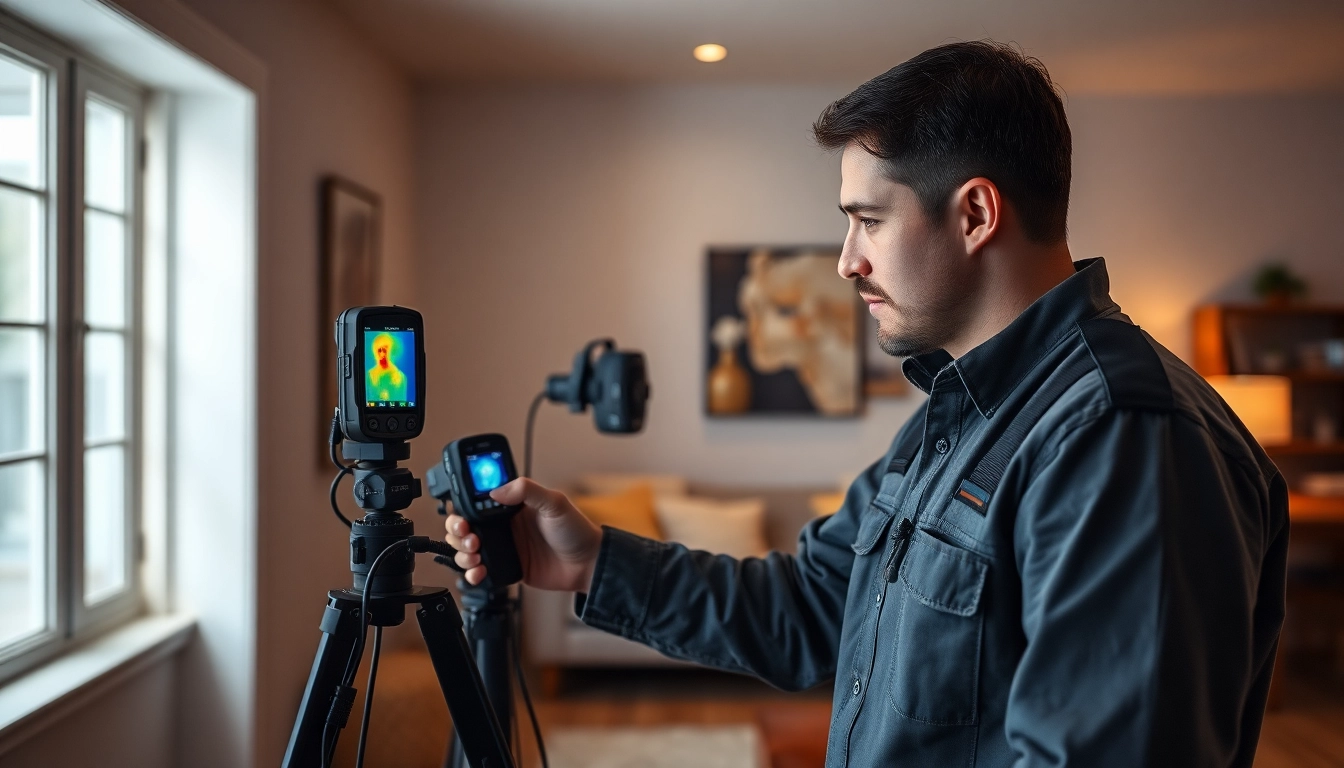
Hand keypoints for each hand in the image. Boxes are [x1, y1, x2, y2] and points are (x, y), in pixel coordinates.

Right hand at [443, 478, 602, 591]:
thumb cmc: (577, 531)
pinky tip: (478, 571)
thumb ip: (526, 491)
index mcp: (512, 505)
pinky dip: (472, 573)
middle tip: (467, 535)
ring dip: (461, 552)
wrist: (588, 565)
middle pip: (466, 525)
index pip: (477, 501)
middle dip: (457, 530)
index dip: (463, 507)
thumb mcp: (555, 503)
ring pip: (467, 549)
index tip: (461, 514)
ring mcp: (504, 547)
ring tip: (473, 553)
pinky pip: (480, 571)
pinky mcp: (506, 568)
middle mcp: (504, 525)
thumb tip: (496, 490)